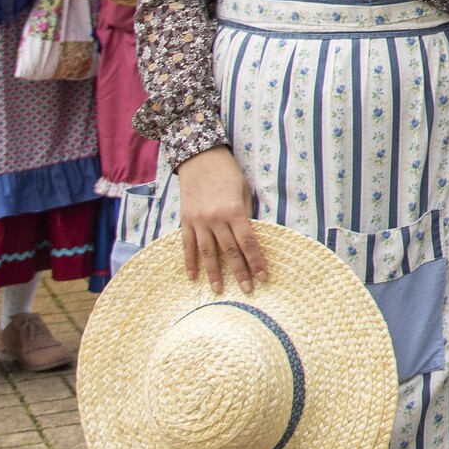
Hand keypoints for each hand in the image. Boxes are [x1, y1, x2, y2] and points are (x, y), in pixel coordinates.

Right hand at [176, 146, 267, 293]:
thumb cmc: (227, 173)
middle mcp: (216, 219)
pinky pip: (188, 245)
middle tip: (247, 290)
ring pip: (208, 253)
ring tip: (219, 290)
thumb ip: (246, 214)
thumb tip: (249, 238)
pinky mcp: (185, 220)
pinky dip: (190, 262)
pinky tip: (193, 276)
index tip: (263, 277)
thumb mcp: (244, 190)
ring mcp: (198, 221)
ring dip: (214, 273)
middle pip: (230, 251)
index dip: (257, 262)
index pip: (248, 243)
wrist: (199, 157)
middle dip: (240, 272)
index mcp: (234, 211)